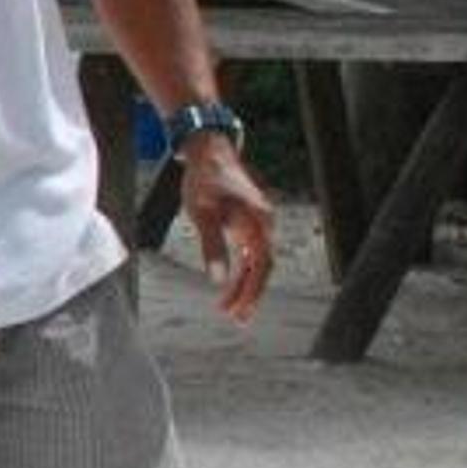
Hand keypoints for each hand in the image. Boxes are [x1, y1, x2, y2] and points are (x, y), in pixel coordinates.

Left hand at [182, 140, 273, 324]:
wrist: (209, 148)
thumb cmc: (204, 177)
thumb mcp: (201, 212)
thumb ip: (211, 246)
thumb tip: (217, 279)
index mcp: (258, 220)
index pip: (261, 264)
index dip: (252, 290)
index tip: (240, 310)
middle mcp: (265, 222)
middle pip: (263, 266)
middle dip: (250, 294)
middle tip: (236, 319)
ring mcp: (259, 222)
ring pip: (257, 261)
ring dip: (245, 285)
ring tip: (229, 310)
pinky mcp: (250, 221)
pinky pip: (250, 252)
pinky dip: (242, 270)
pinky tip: (231, 286)